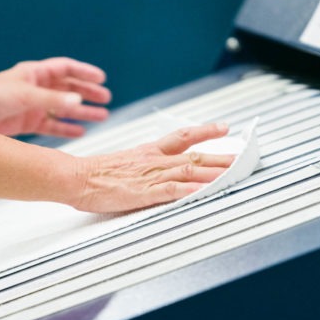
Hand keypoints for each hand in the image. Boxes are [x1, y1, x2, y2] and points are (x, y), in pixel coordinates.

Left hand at [0, 57, 110, 136]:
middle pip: (68, 87)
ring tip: (101, 116)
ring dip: (81, 111)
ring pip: (63, 108)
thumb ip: (52, 100)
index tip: (102, 79)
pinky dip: (65, 128)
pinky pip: (51, 125)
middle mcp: (35, 88)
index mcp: (34, 74)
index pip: (65, 68)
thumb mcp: (25, 95)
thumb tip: (78, 101)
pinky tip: (79, 131)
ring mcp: (31, 106)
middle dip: (87, 93)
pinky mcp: (26, 123)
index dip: (84, 72)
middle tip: (106, 98)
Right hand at [70, 123, 234, 212]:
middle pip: (195, 155)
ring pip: (190, 170)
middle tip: (245, 157)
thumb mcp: (124, 163)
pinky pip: (172, 189)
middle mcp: (154, 160)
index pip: (183, 136)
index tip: (225, 127)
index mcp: (149, 151)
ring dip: (215, 171)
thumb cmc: (95, 174)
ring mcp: (150, 175)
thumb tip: (155, 170)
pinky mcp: (143, 192)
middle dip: (222, 157)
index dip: (205, 131)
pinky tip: (205, 190)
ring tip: (236, 172)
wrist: (75, 177)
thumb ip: (143, 166)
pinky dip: (190, 189)